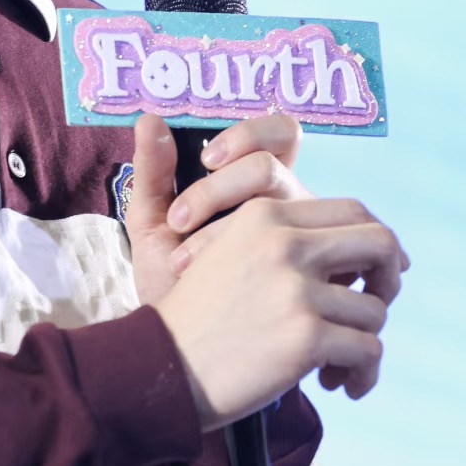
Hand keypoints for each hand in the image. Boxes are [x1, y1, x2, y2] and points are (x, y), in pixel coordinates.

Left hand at [123, 111, 308, 308]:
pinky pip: (295, 258)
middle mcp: (292, 206)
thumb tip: (149, 117)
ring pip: (283, 207)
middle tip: (178, 222)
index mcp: (262, 183)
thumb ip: (152, 173)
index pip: (280, 134)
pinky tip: (213, 289)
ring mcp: (308, 242)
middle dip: (218, 188)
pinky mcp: (316, 280)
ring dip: (222, 230)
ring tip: (183, 266)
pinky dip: (245, 265)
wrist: (182, 348)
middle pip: (275, 165)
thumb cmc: (174, 279)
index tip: (206, 159)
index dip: (249, 133)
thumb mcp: (155, 225)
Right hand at [152, 194, 408, 427]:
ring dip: (363, 343)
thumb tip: (370, 255)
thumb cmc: (195, 322)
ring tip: (334, 365)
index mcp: (265, 216)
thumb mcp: (229, 256)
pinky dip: (361, 375)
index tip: (372, 278)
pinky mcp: (305, 336)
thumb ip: (286, 244)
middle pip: (381, 244)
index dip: (373, 246)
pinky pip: (368, 352)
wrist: (155, 368)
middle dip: (389, 282)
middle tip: (370, 313)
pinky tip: (338, 386)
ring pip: (375, 311)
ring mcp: (297, 289)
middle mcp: (285, 243)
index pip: (353, 211)